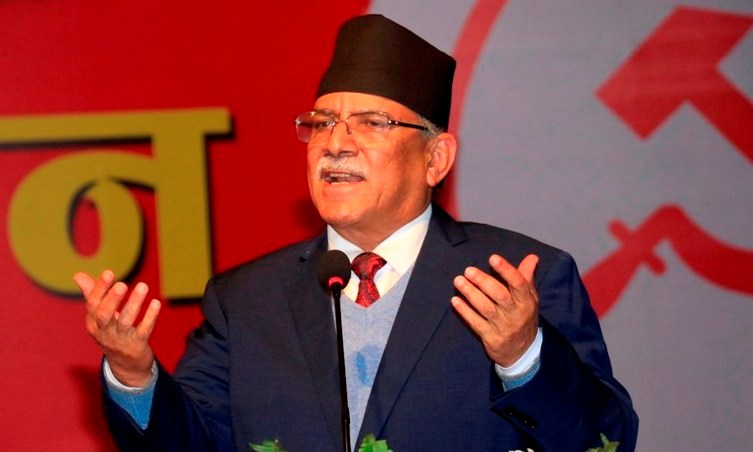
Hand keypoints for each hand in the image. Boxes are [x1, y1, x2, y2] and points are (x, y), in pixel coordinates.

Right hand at [74, 270, 160, 386]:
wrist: (125, 365)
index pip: (93, 304)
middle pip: (104, 315)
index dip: (100, 289)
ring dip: (134, 303)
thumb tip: (78, 275)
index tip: (109, 272)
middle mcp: (104, 332)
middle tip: (123, 284)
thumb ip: (92, 295)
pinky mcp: (137, 345)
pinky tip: (156, 303)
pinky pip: (143, 330)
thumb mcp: (99, 317)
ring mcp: (121, 339)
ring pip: (126, 321)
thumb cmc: (111, 333)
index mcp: (93, 323)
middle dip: (112, 299)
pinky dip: (150, 317)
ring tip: (143, 286)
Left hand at [451, 254, 538, 366]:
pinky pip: (476, 322)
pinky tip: (455, 300)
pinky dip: (465, 311)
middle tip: (468, 270)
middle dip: (483, 281)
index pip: (518, 283)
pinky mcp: (491, 337)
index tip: (493, 258)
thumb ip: (527, 277)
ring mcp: (503, 327)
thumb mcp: (530, 299)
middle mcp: (515, 313)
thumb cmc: (523, 317)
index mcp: (526, 301)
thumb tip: (532, 257)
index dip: (506, 270)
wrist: (522, 352)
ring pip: (485, 308)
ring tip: (458, 281)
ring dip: (470, 293)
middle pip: (499, 295)